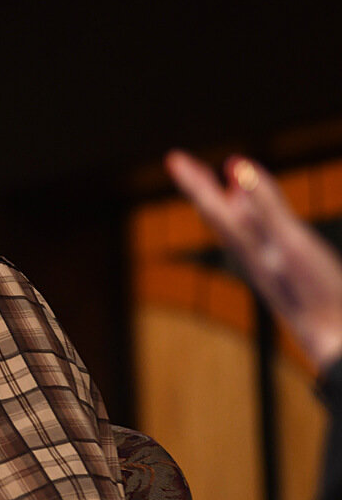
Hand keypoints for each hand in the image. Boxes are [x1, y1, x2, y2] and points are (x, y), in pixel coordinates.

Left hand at [166, 150, 341, 371]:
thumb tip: (234, 164)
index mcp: (246, 244)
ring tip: (217, 186)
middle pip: (216, 214)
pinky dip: (252, 222)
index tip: (173, 158)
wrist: (337, 341)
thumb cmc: (315, 291)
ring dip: (224, 202)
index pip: (210, 205)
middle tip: (183, 165)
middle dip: (201, 187)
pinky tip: (259, 224)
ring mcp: (267, 266)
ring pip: (235, 228)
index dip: (193, 180)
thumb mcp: (290, 240)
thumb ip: (264, 203)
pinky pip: (258, 241)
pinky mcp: (284, 276)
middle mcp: (250, 254)